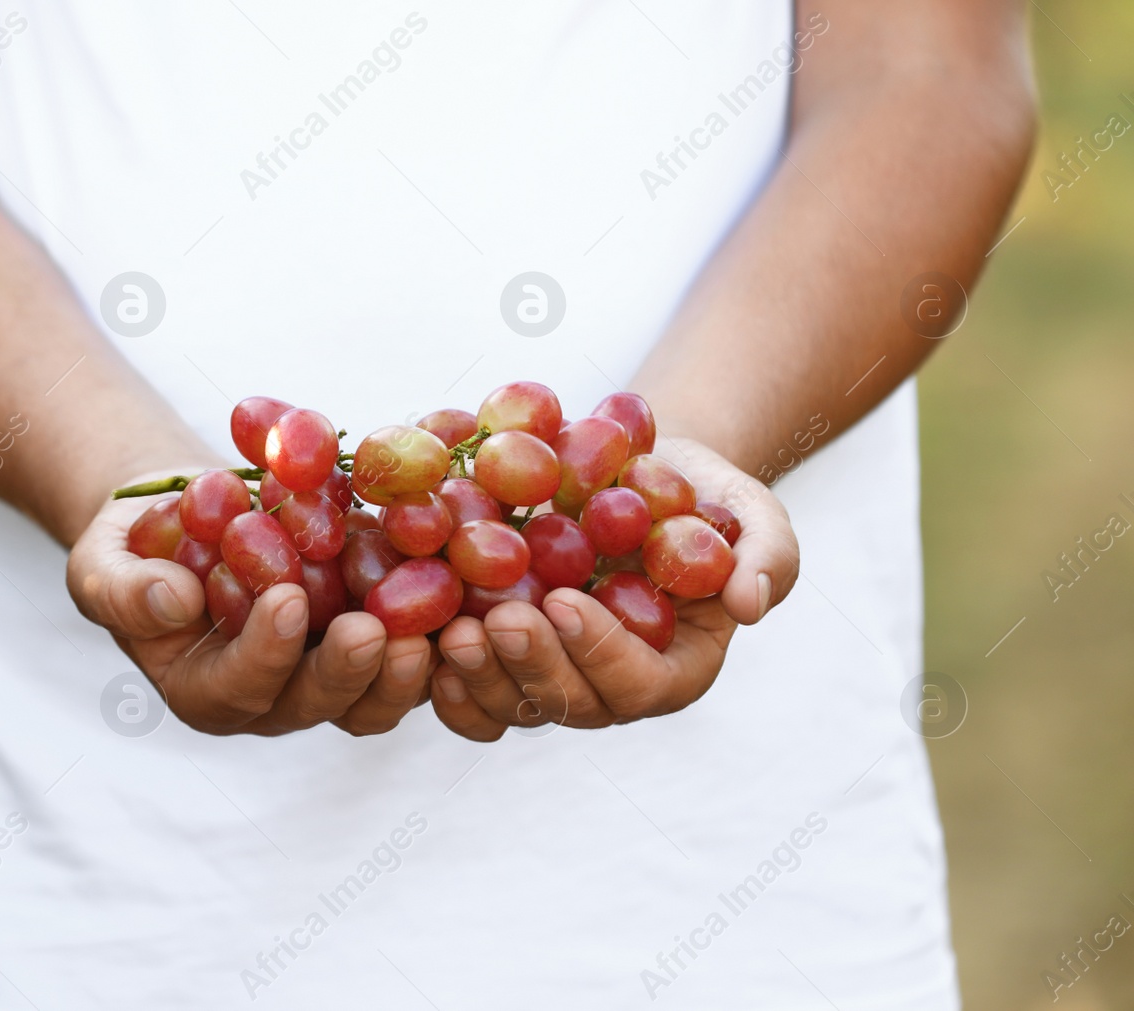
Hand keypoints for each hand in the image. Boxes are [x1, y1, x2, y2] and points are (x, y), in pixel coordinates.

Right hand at [67, 478, 435, 735]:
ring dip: (408, 666)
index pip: (241, 686)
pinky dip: (438, 625)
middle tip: (377, 629)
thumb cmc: (137, 547)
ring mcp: (332, 673)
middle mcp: (276, 698)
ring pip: (380, 694)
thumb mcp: (103, 563)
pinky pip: (413, 645)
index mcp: (208, 691)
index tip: (287, 598)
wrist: (193, 516)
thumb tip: (173, 601)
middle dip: (351, 673)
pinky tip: (461, 584)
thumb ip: (124, 591)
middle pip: (323, 706)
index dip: (267, 651)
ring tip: (434, 621)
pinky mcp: (375, 638)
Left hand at [428, 437, 799, 740]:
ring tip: (453, 630)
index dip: (602, 650)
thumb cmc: (700, 498)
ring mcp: (552, 680)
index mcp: (674, 669)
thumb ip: (769, 555)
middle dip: (532, 667)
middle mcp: (609, 689)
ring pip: (513, 708)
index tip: (566, 599)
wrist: (633, 477)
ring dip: (481, 677)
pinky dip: (447, 683)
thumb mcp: (752, 514)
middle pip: (570, 705)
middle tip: (499, 618)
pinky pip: (471, 696)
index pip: (640, 683)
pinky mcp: (503, 662)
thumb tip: (751, 602)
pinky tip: (422, 644)